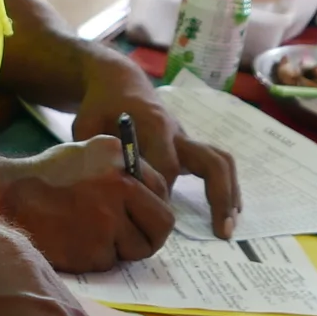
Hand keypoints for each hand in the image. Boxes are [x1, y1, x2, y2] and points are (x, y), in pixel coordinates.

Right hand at [0, 137, 174, 270]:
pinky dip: (94, 258)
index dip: (153, 207)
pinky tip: (74, 241)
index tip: (144, 216)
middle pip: (162, 224)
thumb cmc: (48, 176)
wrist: (7, 196)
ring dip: (119, 248)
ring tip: (91, 235)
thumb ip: (123, 169)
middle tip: (136, 240)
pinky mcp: (93, 250)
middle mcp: (120, 186)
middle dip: (151, 236)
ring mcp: (107, 220)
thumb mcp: (88, 153)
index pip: (162, 190)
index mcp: (120, 158)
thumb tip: (153, 194)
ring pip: (136, 248)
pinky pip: (108, 262)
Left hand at [76, 53, 241, 239]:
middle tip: (221, 232)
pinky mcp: (187, 145)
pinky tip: (229, 210)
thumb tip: (100, 190)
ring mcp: (185, 138)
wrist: (119, 83)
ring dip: (229, 192)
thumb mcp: (87, 126)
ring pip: (220, 161)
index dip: (163, 193)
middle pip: (210, 162)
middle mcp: (176, 132)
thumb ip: (94, 155)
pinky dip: (225, 185)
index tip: (150, 213)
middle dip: (217, 196)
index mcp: (153, 125)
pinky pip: (216, 162)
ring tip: (228, 227)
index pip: (168, 166)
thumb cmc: (100, 107)